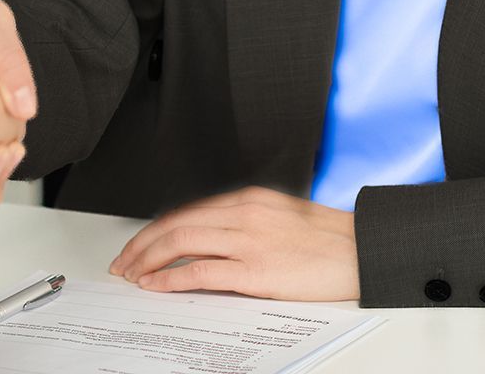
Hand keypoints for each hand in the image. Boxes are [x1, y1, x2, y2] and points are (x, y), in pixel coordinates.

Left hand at [108, 187, 360, 301]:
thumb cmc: (326, 240)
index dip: (157, 230)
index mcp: (249, 199)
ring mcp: (248, 240)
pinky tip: (156, 286)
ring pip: (181, 242)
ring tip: (132, 275)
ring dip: (149, 260)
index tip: (140, 245)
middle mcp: (244, 213)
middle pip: (176, 224)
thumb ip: (245, 224)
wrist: (360, 251)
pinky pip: (201, 273)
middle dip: (142, 244)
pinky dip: (171, 279)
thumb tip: (210, 244)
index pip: (188, 212)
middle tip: (124, 262)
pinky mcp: (255, 270)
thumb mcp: (280, 217)